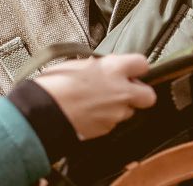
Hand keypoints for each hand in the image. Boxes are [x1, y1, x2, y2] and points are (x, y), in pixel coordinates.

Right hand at [32, 53, 155, 140]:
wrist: (44, 110)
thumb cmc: (57, 83)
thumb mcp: (79, 64)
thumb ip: (99, 67)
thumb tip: (104, 68)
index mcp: (114, 69)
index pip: (142, 64)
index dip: (136, 68)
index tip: (129, 70)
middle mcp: (121, 91)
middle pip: (148, 95)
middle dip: (140, 94)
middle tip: (125, 91)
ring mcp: (116, 112)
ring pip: (129, 111)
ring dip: (119, 107)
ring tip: (98, 103)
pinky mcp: (107, 128)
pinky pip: (112, 123)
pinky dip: (104, 119)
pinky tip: (89, 114)